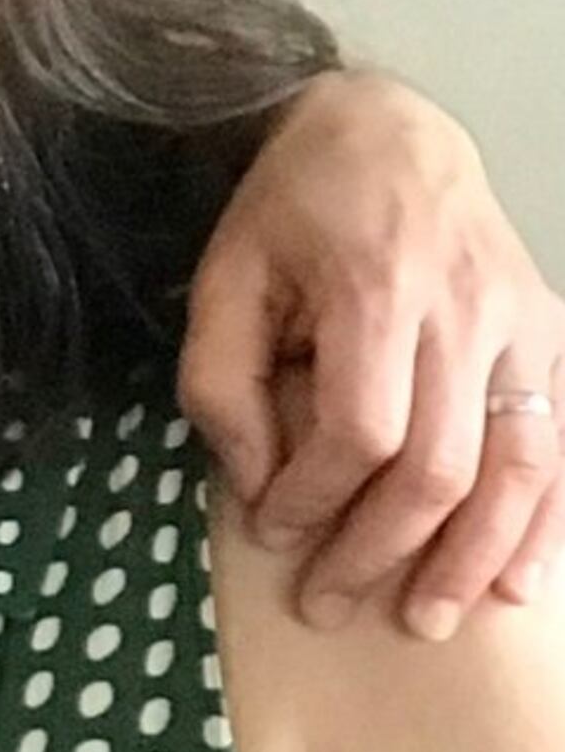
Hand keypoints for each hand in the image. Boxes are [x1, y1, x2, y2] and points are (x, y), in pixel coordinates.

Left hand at [178, 73, 564, 635]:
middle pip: (440, 464)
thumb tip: (256, 478)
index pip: (359, 430)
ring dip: (476, 557)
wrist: (384, 132)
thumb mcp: (223, 278)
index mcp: (375, 290)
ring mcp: (526, 325)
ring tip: (431, 619)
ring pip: (520, 466)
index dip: (314, 496)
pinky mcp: (555, 335)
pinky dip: (550, 521)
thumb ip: (221, 380)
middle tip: (330, 602)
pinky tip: (522, 582)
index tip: (271, 529)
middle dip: (384, 548)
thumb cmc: (292, 212)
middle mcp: (467, 312)